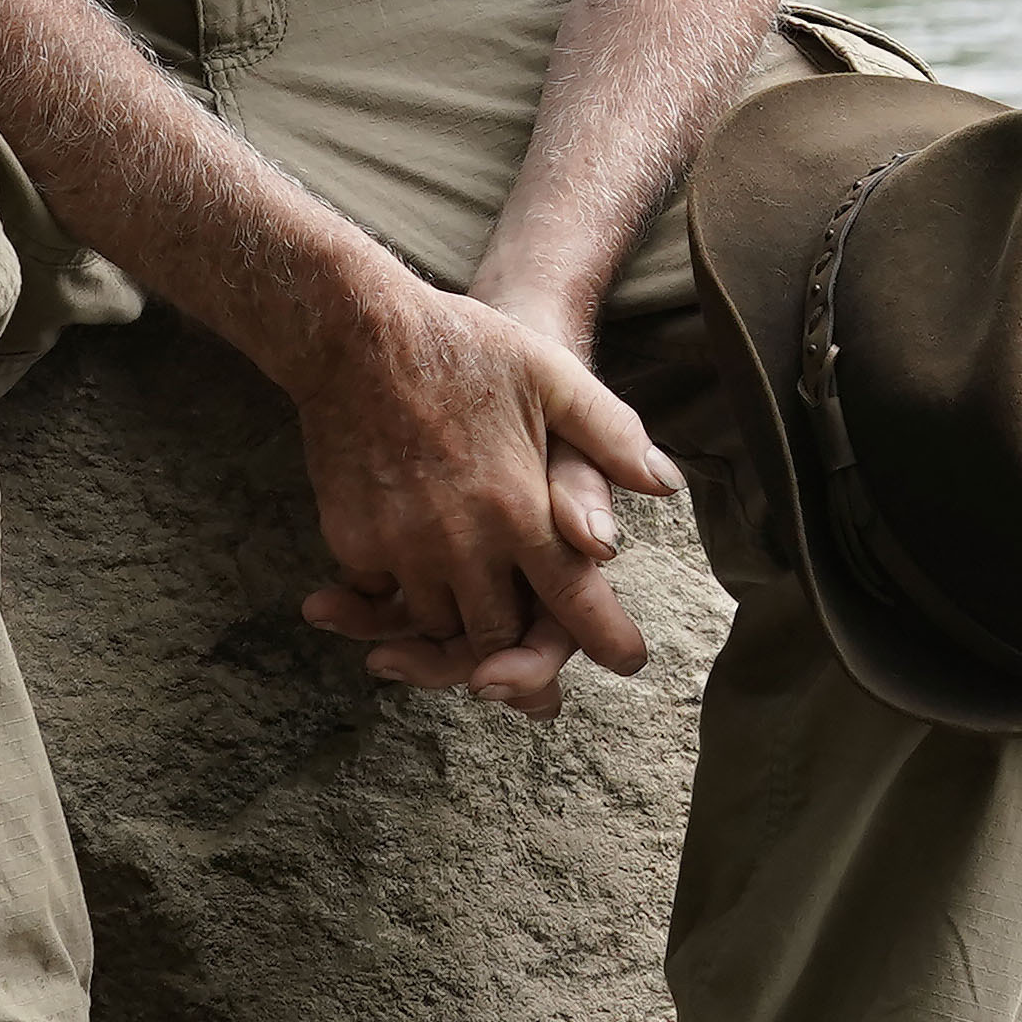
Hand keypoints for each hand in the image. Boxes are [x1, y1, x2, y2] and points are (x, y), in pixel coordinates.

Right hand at [282, 261, 673, 716]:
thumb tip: (667, 485)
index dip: (604, 639)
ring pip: (437, 628)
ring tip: (472, 648)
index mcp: (521, 510)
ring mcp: (403, 547)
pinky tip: (406, 604)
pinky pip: (382, 600)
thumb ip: (612, 436)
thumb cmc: (465, 348)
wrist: (356, 333)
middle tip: (536, 688)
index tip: (628, 663)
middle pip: (497, 637)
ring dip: (456, 638)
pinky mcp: (353, 541)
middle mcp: (465, 543)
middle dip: (517, 666)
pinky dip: (396, 607)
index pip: (573, 600)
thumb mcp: (554, 376)